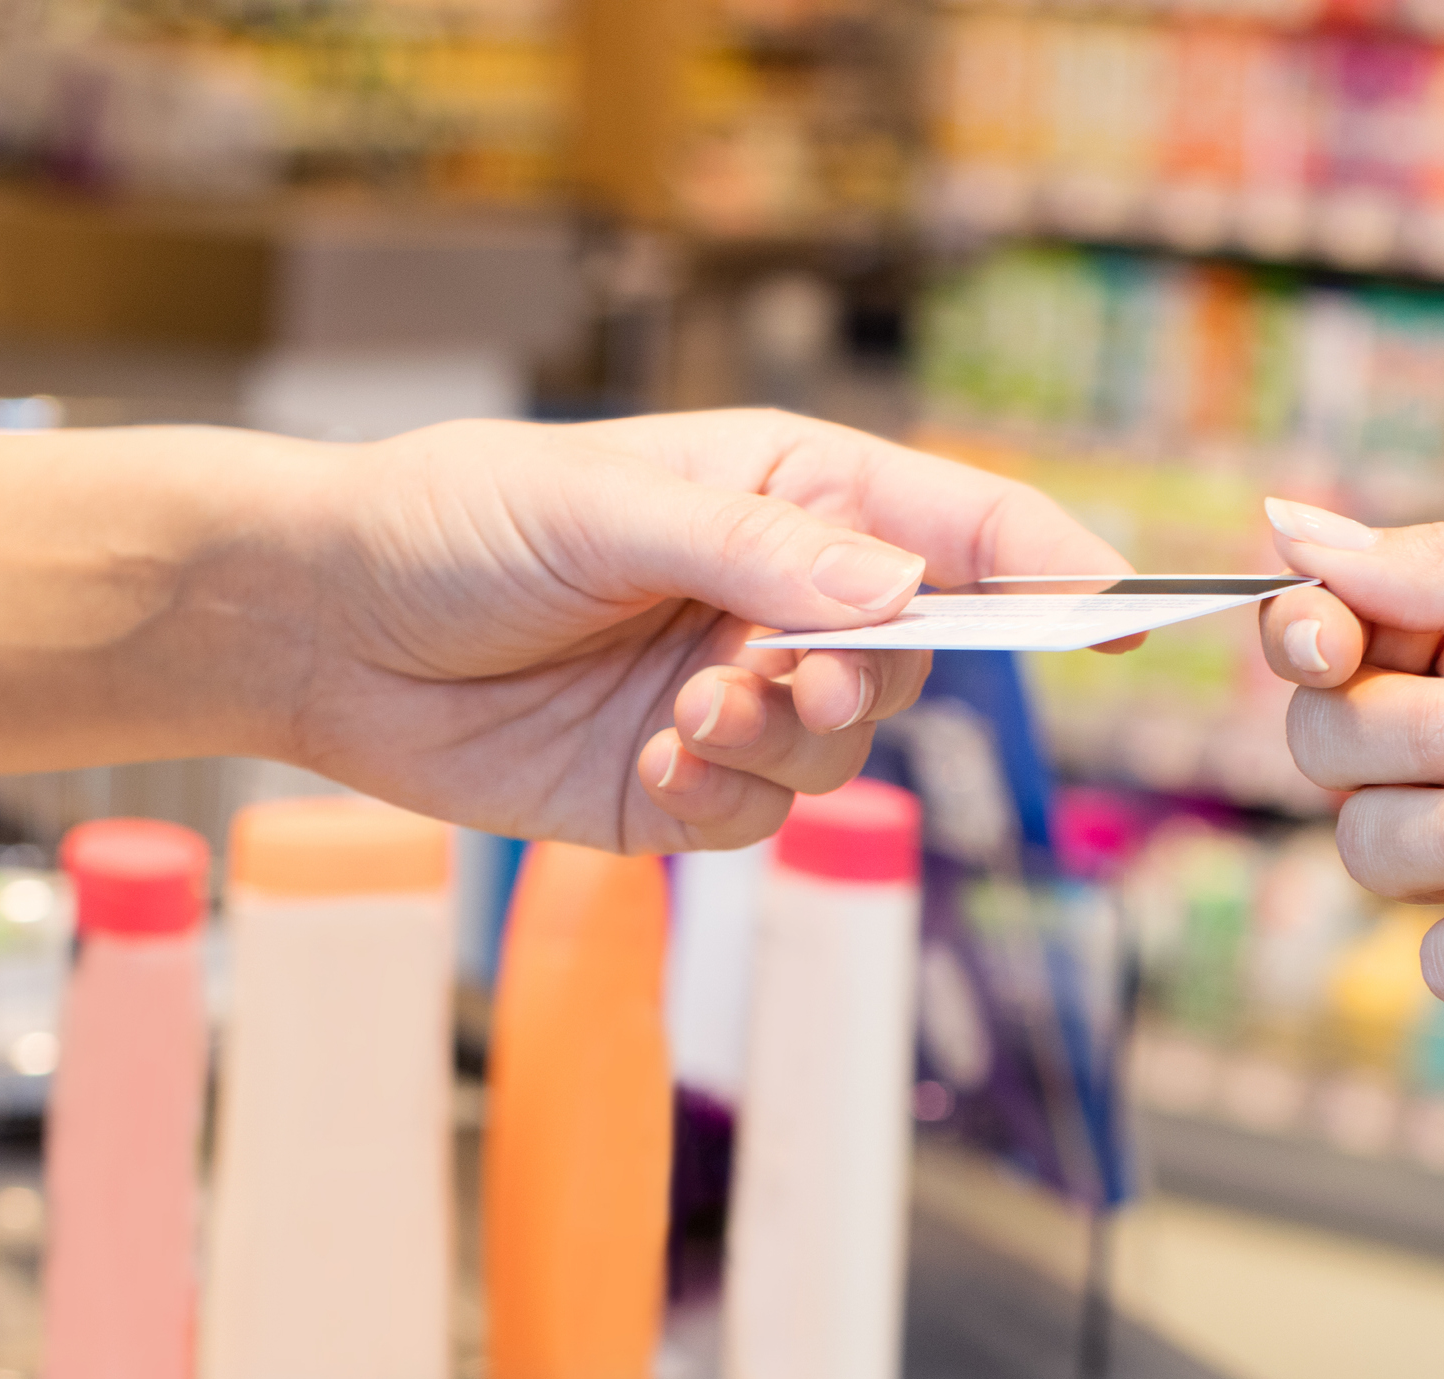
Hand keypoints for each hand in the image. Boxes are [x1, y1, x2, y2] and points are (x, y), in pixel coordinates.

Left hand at [260, 410, 1127, 851]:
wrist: (322, 627)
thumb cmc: (451, 521)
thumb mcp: (605, 505)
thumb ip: (753, 553)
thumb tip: (889, 597)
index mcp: (788, 494)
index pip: (956, 529)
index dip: (1049, 569)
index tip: (1121, 610)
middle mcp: (779, 597)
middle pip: (915, 658)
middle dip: (864, 676)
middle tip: (781, 677)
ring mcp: (734, 699)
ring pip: (843, 750)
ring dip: (783, 743)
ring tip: (690, 717)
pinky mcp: (680, 790)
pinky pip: (763, 820)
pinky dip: (726, 803)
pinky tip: (659, 767)